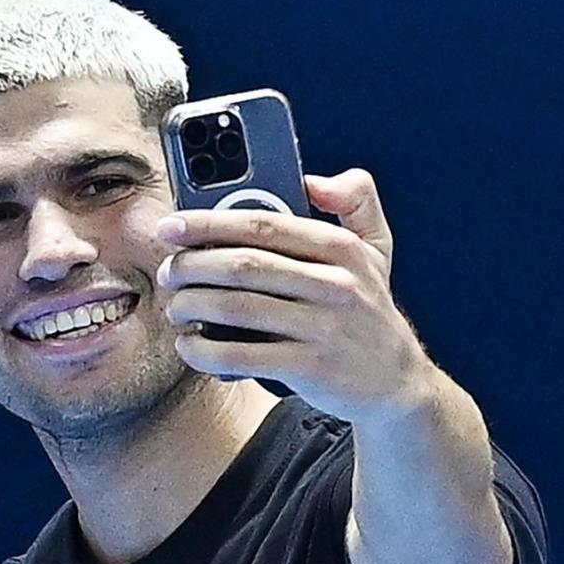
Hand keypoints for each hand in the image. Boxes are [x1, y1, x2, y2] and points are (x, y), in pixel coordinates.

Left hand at [154, 169, 435, 422]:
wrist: (395, 384)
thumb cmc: (366, 310)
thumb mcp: (376, 250)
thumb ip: (355, 201)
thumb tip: (314, 179)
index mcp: (342, 249)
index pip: (263, 225)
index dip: (207, 223)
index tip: (170, 227)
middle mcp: (336, 285)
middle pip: (241, 266)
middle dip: (190, 268)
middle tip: (168, 273)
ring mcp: (324, 329)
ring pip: (234, 309)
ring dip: (189, 306)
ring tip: (175, 307)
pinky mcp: (310, 369)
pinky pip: (240, 356)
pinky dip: (203, 351)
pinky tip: (189, 345)